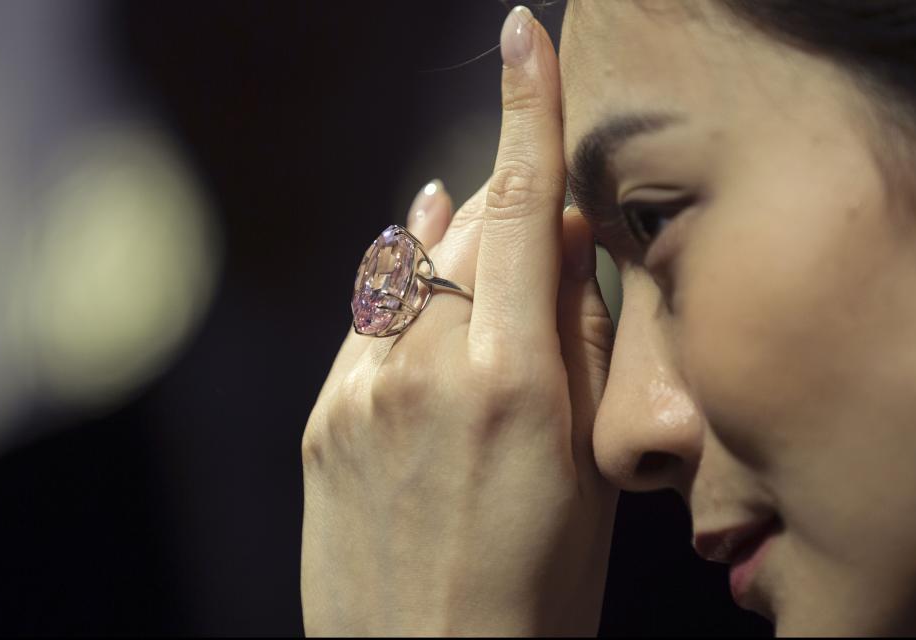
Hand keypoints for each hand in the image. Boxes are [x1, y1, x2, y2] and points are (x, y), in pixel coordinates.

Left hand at [301, 7, 617, 635]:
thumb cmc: (540, 587)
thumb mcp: (592, 468)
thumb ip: (580, 344)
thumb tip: (565, 244)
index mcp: (516, 385)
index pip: (524, 215)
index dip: (528, 115)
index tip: (524, 40)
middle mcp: (429, 372)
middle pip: (467, 232)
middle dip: (500, 196)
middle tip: (523, 190)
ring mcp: (362, 392)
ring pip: (409, 268)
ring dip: (446, 234)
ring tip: (465, 210)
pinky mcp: (323, 418)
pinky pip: (367, 319)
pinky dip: (397, 283)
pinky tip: (410, 263)